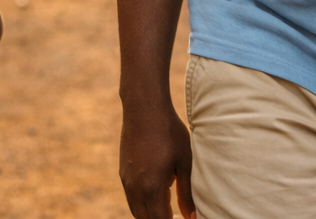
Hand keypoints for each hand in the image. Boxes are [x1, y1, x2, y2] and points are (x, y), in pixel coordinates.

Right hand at [120, 100, 195, 218]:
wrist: (144, 108)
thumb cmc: (169, 132)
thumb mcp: (184, 162)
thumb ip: (187, 193)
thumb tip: (192, 216)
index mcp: (152, 189)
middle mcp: (135, 189)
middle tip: (177, 216)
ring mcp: (126, 181)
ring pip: (136, 211)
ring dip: (150, 214)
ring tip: (168, 209)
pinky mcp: (123, 173)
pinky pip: (131, 198)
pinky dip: (143, 204)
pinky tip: (157, 194)